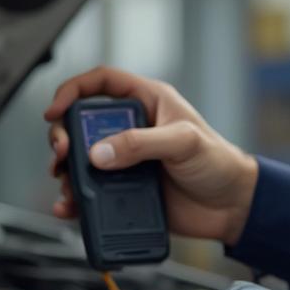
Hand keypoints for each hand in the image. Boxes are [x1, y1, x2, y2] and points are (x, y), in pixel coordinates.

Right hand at [44, 66, 258, 245]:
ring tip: (66, 183)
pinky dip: (75, 200)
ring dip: (66, 171)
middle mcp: (133, 130)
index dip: (74, 89)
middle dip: (64, 136)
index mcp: (149, 103)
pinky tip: (69, 206)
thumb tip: (99, 153)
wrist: (233, 206)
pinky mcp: (126, 190)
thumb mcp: (184, 143)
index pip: (102, 82)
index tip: (55, 109)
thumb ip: (142, 143)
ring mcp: (127, 161)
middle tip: (63, 153)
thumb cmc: (220, 163)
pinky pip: (92, 192)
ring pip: (82, 160)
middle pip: (82, 123)